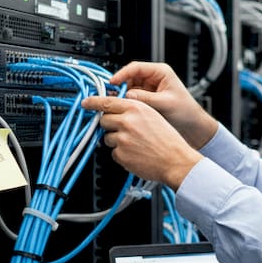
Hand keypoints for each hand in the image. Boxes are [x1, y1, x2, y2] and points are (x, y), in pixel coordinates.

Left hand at [79, 94, 203, 188]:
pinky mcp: (121, 154)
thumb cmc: (168, 140)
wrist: (176, 160)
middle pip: (104, 120)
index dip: (93, 102)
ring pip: (107, 138)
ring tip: (134, 144)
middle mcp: (127, 121)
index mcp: (136, 108)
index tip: (85, 102)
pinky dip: (122, 154)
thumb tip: (114, 111)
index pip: (107, 102)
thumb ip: (133, 111)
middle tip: (123, 131)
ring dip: (116, 141)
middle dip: (110, 125)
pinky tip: (135, 154)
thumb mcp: (153, 116)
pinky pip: (113, 153)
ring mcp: (122, 138)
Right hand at [110, 61, 218, 147]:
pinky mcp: (147, 98)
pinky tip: (124, 108)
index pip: (136, 67)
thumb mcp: (165, 103)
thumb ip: (146, 98)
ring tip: (117, 104)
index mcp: (161, 72)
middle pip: (130, 77)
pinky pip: (132, 97)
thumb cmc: (186, 111)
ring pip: (129, 87)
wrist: (193, 125)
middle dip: (120, 86)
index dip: (122, 74)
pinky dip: (127, 102)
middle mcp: (154, 78)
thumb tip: (127, 95)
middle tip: (111, 96)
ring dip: (122, 95)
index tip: (112, 83)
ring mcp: (149, 88)